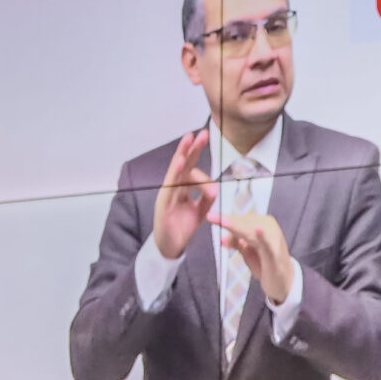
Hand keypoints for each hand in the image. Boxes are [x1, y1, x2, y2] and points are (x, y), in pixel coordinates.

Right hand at [150, 129, 214, 260]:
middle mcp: (174, 186)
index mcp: (182, 187)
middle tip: (201, 132)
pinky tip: (181, 161)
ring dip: (183, 153)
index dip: (197, 152)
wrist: (170, 246)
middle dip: (192, 147)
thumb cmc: (182, 227)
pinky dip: (176, 172)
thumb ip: (207, 199)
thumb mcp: (200, 212)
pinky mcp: (164, 201)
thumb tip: (216, 189)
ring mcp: (168, 192)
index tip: (205, 136)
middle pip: (184, 162)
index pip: (191, 165)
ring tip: (189, 139)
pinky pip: (171, 184)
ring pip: (176, 169)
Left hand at [207, 210, 294, 303]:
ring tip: (224, 222)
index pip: (240, 219)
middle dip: (228, 221)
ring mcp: (273, 240)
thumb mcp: (247, 251)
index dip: (225, 218)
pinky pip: (269, 244)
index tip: (210, 217)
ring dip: (238, 226)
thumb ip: (236, 243)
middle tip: (211, 217)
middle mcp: (269, 228)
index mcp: (261, 224)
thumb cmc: (265, 263)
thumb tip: (222, 238)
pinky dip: (263, 236)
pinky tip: (258, 229)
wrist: (283, 281)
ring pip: (252, 231)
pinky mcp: (276, 254)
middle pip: (244, 222)